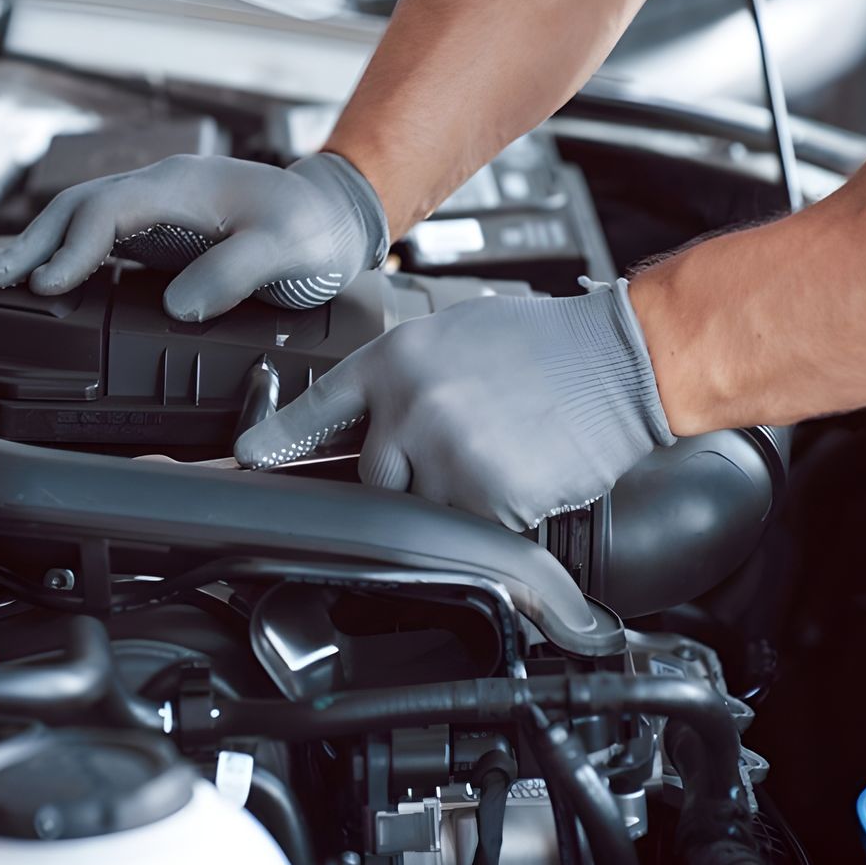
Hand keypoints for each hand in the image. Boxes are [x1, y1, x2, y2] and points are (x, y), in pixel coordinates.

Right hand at [0, 152, 389, 320]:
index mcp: (183, 186)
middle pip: (80, 207)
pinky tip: (48, 278)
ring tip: (0, 280)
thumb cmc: (314, 229)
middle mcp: (162, 189)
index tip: (47, 285)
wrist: (336, 216)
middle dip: (33, 242)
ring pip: (84, 217)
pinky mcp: (163, 230)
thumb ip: (235, 271)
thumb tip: (180, 305)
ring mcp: (159, 208)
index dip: (73, 247)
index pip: (108, 210)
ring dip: (41, 246)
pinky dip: (67, 253)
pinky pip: (102, 234)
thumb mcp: (287, 249)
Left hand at [235, 279, 674, 527]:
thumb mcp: (456, 335)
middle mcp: (410, 406)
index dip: (274, 440)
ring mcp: (445, 454)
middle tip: (466, 447)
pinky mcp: (485, 497)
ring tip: (504, 451)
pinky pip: (473, 528)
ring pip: (425, 508)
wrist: (620, 360)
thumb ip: (404, 376)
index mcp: (397, 359)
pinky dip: (496, 514)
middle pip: (373, 478)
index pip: (316, 410)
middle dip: (409, 476)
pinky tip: (525, 472)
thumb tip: (369, 417)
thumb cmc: (548, 344)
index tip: (245, 460)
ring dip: (457, 496)